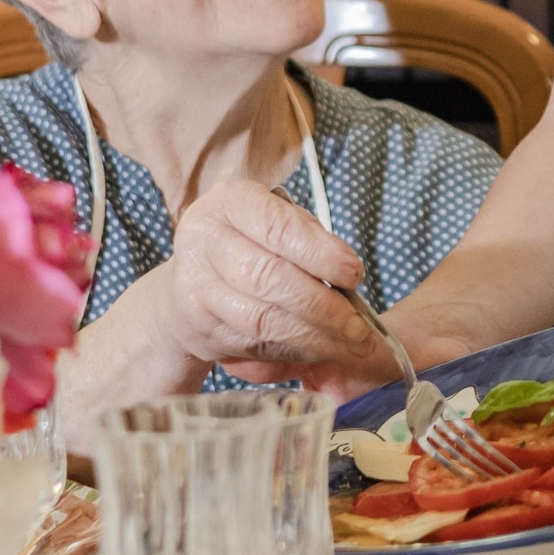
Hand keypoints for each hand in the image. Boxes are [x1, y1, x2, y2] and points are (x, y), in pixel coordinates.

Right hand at [157, 180, 387, 387]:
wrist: (194, 275)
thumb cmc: (252, 240)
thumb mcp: (278, 219)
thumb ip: (309, 237)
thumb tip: (349, 275)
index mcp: (229, 203)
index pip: (278, 228)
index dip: (321, 254)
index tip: (355, 274)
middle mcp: (204, 241)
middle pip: (269, 278)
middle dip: (322, 306)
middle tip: (360, 326)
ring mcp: (195, 288)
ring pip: (261, 320)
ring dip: (313, 337)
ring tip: (349, 344)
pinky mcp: (199, 328)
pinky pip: (254, 345)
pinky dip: (294, 352)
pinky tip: (321, 351)